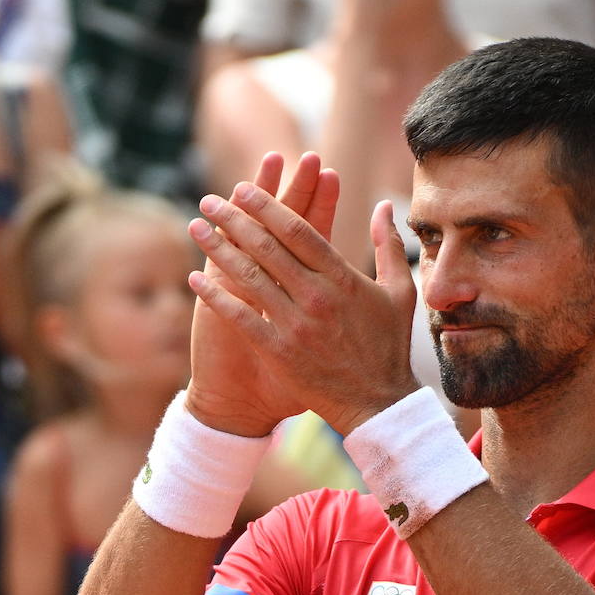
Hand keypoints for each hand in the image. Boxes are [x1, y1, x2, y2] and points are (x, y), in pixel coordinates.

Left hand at [188, 168, 418, 435]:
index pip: (298, 230)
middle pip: (267, 247)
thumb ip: (388, 244)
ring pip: (249, 276)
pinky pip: (241, 317)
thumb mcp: (399, 291)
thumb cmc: (389, 347)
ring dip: (218, 249)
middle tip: (208, 201)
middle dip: (234, 219)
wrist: (378, 404)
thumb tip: (384, 204)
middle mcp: (317, 296)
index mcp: (343, 278)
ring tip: (196, 227)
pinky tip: (194, 279)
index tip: (243, 190)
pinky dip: (216, 296)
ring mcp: (296, 324)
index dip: (267, 206)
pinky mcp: (280, 351)